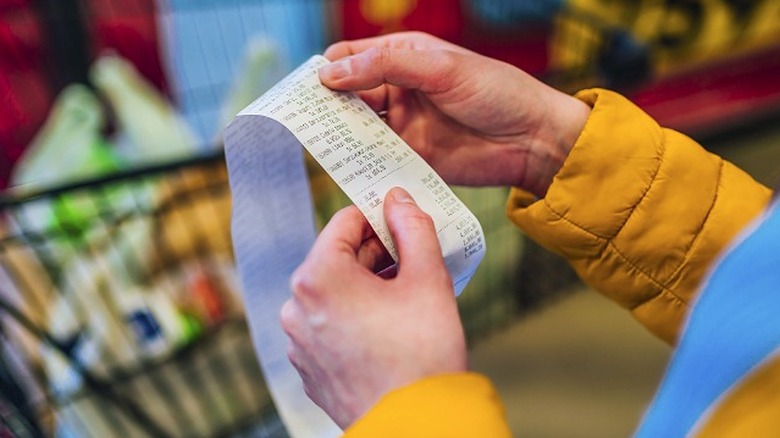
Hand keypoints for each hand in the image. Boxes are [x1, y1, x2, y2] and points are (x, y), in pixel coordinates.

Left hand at [281, 187, 466, 428]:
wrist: (416, 427)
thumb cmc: (422, 354)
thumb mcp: (427, 278)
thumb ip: (413, 228)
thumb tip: (399, 199)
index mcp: (318, 277)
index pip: (344, 222)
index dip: (378, 216)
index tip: (403, 222)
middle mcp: (297, 307)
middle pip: (337, 258)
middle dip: (376, 254)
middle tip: (413, 260)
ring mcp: (299, 342)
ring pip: (333, 293)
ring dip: (366, 287)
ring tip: (405, 298)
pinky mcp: (309, 369)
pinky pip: (329, 326)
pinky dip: (355, 318)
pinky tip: (388, 330)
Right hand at [320, 31, 589, 197]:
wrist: (533, 140)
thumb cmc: (495, 91)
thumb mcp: (440, 68)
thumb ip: (385, 66)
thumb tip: (330, 73)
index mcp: (404, 57)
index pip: (350, 58)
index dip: (326, 70)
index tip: (305, 88)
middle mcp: (397, 90)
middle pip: (347, 96)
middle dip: (325, 106)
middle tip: (303, 121)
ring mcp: (403, 126)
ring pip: (357, 129)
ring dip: (339, 135)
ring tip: (319, 144)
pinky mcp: (411, 157)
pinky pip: (376, 159)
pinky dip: (360, 163)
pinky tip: (347, 167)